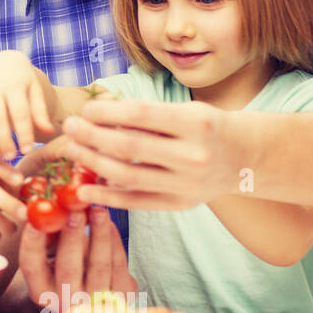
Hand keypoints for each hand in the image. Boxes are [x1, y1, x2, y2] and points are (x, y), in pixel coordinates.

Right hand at [0, 50, 57, 160]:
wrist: (2, 62)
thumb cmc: (22, 80)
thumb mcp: (35, 91)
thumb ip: (40, 112)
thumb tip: (48, 132)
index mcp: (13, 83)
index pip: (19, 112)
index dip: (23, 134)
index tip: (27, 151)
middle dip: (4, 141)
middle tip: (12, 157)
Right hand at [19, 204, 135, 311]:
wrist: (97, 298)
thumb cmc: (67, 268)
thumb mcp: (51, 256)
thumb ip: (50, 236)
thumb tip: (52, 207)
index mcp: (41, 292)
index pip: (32, 266)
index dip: (32, 242)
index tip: (36, 219)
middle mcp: (67, 301)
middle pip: (68, 268)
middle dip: (72, 236)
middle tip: (75, 211)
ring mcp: (97, 302)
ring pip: (99, 265)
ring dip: (99, 234)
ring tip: (98, 210)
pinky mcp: (123, 296)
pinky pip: (119, 264)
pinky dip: (115, 241)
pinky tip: (109, 223)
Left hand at [61, 98, 243, 210]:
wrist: (243, 158)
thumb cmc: (205, 127)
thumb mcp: (184, 110)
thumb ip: (146, 113)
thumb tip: (98, 110)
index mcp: (195, 124)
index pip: (141, 115)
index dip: (107, 112)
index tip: (85, 109)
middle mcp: (193, 155)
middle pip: (129, 147)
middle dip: (92, 136)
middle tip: (69, 127)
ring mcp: (186, 184)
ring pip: (127, 175)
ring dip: (92, 163)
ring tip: (72, 150)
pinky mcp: (179, 204)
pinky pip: (136, 202)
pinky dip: (106, 197)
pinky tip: (83, 189)